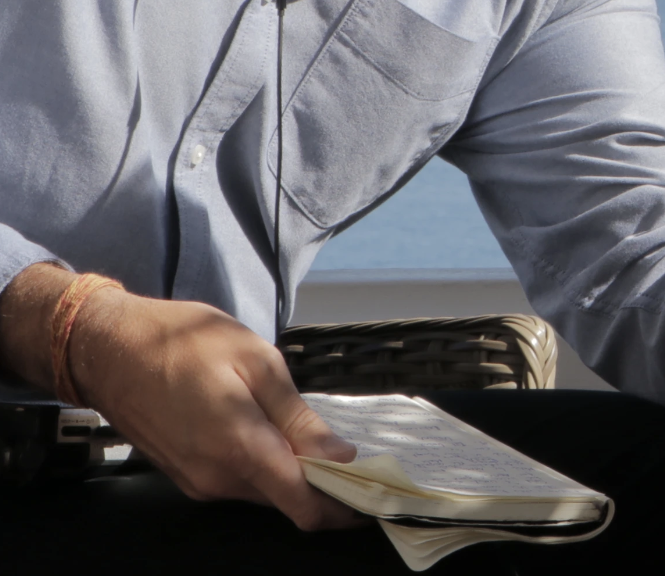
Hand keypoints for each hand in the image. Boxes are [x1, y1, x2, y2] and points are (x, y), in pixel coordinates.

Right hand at [54, 273, 361, 529]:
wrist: (109, 348)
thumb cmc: (183, 342)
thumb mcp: (257, 363)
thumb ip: (299, 419)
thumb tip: (340, 458)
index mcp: (240, 449)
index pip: (302, 505)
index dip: (343, 506)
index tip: (372, 492)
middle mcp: (216, 479)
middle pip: (286, 500)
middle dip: (322, 484)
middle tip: (348, 451)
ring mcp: (197, 482)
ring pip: (263, 491)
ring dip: (291, 472)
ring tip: (305, 433)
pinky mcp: (185, 477)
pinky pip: (238, 482)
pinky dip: (262, 466)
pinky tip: (266, 431)